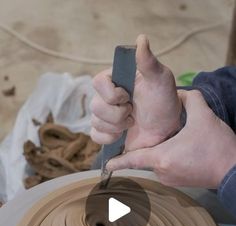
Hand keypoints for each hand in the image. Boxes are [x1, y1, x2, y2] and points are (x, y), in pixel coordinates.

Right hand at [90, 34, 181, 151]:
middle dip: (117, 114)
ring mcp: (105, 116)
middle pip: (95, 106)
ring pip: (95, 122)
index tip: (128, 97)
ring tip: (131, 123)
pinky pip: (95, 136)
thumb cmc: (164, 102)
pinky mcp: (107, 133)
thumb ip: (148, 62)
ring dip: (116, 126)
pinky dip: (108, 138)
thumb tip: (141, 39)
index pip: (97, 82)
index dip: (111, 94)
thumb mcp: (161, 80)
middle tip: (133, 112)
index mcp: (115, 80)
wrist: (167, 129)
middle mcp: (106, 96)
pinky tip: (122, 135)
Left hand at [106, 90, 235, 188]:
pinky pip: (169, 169)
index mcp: (162, 156)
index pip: (132, 159)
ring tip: (183, 142)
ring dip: (165, 152)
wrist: (233, 172)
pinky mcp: (180, 182)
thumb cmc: (217, 147)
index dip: (117, 162)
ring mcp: (171, 179)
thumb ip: (189, 99)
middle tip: (166, 136)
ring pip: (160, 162)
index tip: (104, 165)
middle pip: (148, 156)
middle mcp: (162, 171)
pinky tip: (188, 151)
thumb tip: (181, 93)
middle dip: (153, 144)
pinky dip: (173, 159)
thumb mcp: (203, 116)